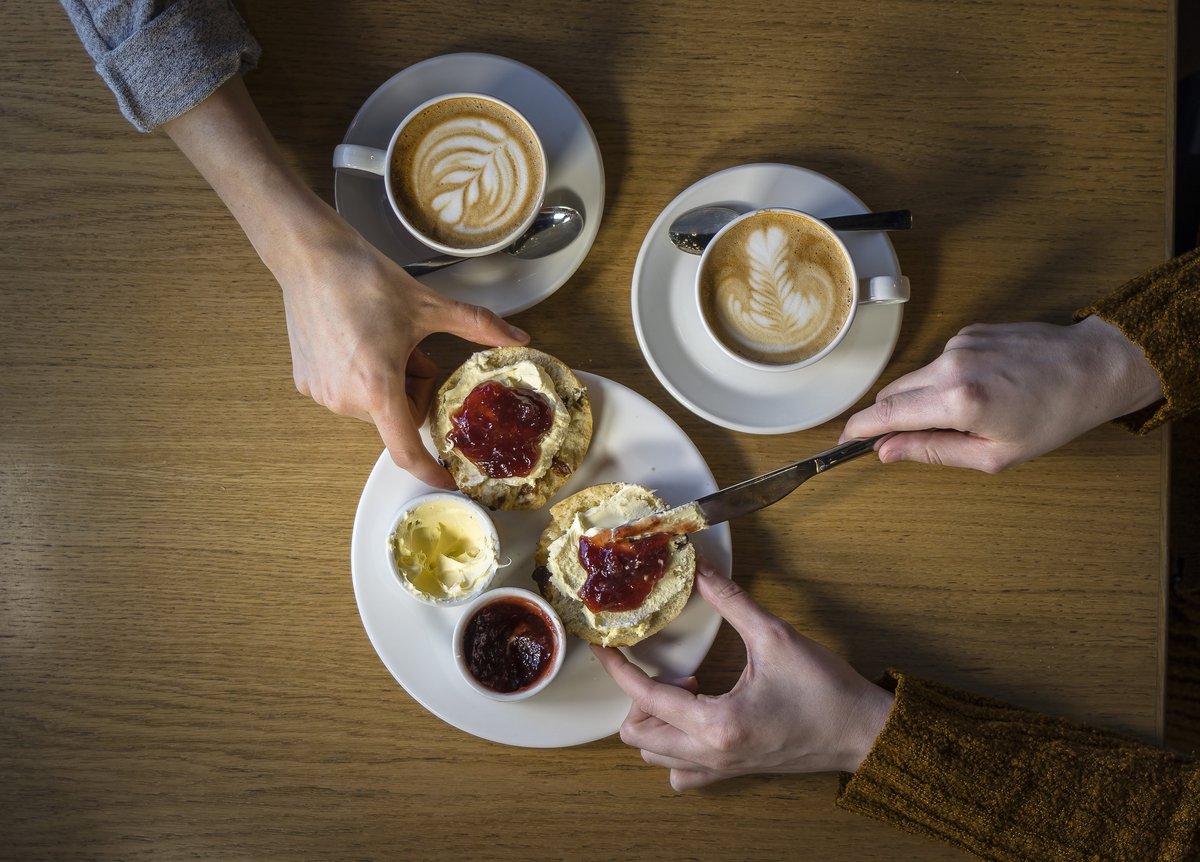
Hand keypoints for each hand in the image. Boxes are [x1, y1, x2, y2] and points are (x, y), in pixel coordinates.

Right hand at [162, 77, 527, 485]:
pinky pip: (348, 392)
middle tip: (408, 347)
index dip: (429, 470)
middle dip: (413, 387)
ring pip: (375, 403)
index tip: (447, 481)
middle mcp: (345, 399)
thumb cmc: (366, 279)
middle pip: (398, 414)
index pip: (406, 449)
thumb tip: (519, 338)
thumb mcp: (429, 305)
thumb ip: (478, 327)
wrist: (311, 256)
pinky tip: (354, 338)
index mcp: (378, 387)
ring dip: (387, 380)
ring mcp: (322, 393)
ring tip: (377, 338)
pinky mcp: (305, 383)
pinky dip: (360, 374)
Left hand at [593, 567, 893, 789]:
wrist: (862, 733)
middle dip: (638, 698)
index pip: (646, 698)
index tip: (605, 648)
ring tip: (685, 691)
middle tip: (666, 669)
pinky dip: (675, 749)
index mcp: (717, 724)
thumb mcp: (776, 637)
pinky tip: (696, 718)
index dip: (618, 669)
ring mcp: (721, 769)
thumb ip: (732, 602)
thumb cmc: (826, 692)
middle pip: (639, 737)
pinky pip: (684, 773)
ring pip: (656, 758)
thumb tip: (702, 571)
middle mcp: (712, 754)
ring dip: (656, 723)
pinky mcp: (733, 772)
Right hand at [841, 316, 1162, 472]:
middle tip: (908, 439)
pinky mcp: (970, 331)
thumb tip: (888, 452)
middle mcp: (952, 365)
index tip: (845, 440)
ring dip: (926, 398)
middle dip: (892, 417)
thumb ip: (933, 451)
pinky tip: (982, 389)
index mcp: (958, 401)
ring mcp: (960, 343)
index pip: (887, 414)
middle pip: (895, 393)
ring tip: (969, 414)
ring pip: (918, 378)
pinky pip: (941, 362)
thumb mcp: (994, 454)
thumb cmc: (1054, 416)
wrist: (1093, 368)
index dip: (860, 429)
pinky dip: (947, 380)